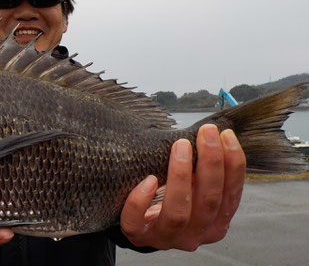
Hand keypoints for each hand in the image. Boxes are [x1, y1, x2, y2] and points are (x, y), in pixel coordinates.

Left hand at [120, 124, 245, 250]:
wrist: (142, 226)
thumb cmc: (171, 201)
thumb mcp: (194, 189)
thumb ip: (203, 173)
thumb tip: (211, 136)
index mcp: (215, 223)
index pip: (231, 195)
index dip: (233, 164)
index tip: (226, 135)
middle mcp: (195, 234)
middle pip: (209, 201)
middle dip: (210, 162)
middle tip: (206, 132)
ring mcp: (166, 237)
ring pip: (178, 212)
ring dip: (181, 176)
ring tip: (180, 145)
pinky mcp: (138, 235)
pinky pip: (136, 221)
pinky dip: (141, 200)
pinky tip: (149, 179)